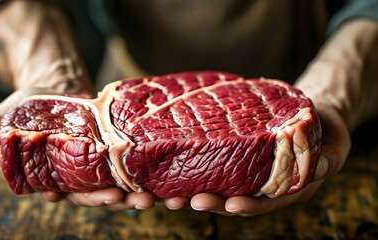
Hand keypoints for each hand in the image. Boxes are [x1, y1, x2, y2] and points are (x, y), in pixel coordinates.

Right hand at [0, 0, 158, 209]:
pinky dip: (143, 164)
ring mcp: (98, 159)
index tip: (107, 197)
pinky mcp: (112, 143)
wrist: (50, 89)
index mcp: (54, 178)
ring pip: (120, 180)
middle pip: (102, 193)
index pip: (72, 195)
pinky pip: (130, 157)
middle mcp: (79, 174)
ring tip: (154, 194)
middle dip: (120, 198)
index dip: (89, 198)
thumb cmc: (22, 110)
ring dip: (137, 188)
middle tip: (139, 200)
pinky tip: (158, 169)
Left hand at [159, 101, 349, 215]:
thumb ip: (327, 157)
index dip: (249, 206)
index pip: (265, 202)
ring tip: (170, 196)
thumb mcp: (333, 143)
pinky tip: (173, 166)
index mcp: (286, 187)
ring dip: (193, 191)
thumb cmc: (323, 129)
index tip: (232, 206)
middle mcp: (261, 182)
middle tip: (189, 202)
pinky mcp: (233, 151)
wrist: (312, 112)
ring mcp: (245, 167)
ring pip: (217, 184)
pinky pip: (213, 161)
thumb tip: (319, 166)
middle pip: (234, 199)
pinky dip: (193, 166)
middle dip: (211, 202)